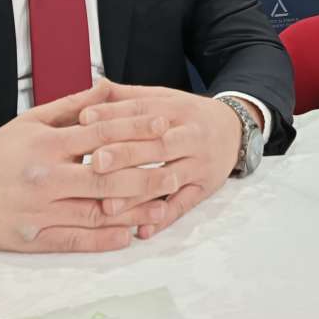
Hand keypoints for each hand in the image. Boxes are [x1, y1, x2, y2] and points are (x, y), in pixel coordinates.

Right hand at [0, 84, 176, 251]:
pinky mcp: (32, 238)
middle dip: (146, 173)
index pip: (102, 134)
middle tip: (177, 171)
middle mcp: (45, 177)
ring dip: (134, 210)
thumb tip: (108, 86)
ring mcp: (39, 210)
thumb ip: (73, 105)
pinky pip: (75, 239)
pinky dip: (105, 239)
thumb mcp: (31, 121)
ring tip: (164, 206)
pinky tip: (130, 234)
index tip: (165, 125)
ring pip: (96, 210)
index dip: (137, 130)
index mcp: (47, 144)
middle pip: (106, 176)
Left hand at [78, 80, 246, 238]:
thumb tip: (93, 87)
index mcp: (178, 108)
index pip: (144, 111)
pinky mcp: (206, 187)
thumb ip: (129, 96)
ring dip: (139, 195)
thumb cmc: (188, 115)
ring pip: (169, 179)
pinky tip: (142, 231)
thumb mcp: (165, 98)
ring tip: (108, 206)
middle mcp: (191, 134)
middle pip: (158, 145)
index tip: (84, 121)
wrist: (234, 128)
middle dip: (126, 154)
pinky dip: (163, 219)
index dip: (115, 115)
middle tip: (95, 163)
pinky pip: (184, 206)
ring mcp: (200, 163)